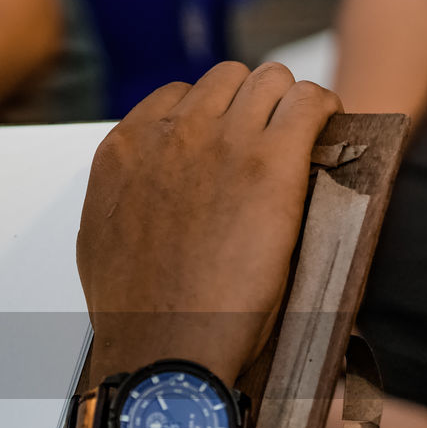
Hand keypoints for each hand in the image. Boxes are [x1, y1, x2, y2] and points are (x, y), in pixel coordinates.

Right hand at [77, 61, 341, 382]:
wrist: (166, 347)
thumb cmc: (136, 313)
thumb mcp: (100, 241)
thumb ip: (122, 199)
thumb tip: (140, 197)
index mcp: (125, 150)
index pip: (177, 97)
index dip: (209, 119)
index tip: (225, 145)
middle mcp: (171, 132)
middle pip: (227, 80)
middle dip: (250, 106)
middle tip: (268, 145)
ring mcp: (222, 140)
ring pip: (271, 81)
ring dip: (287, 108)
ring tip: (300, 143)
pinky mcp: (272, 160)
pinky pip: (310, 102)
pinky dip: (323, 114)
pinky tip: (325, 137)